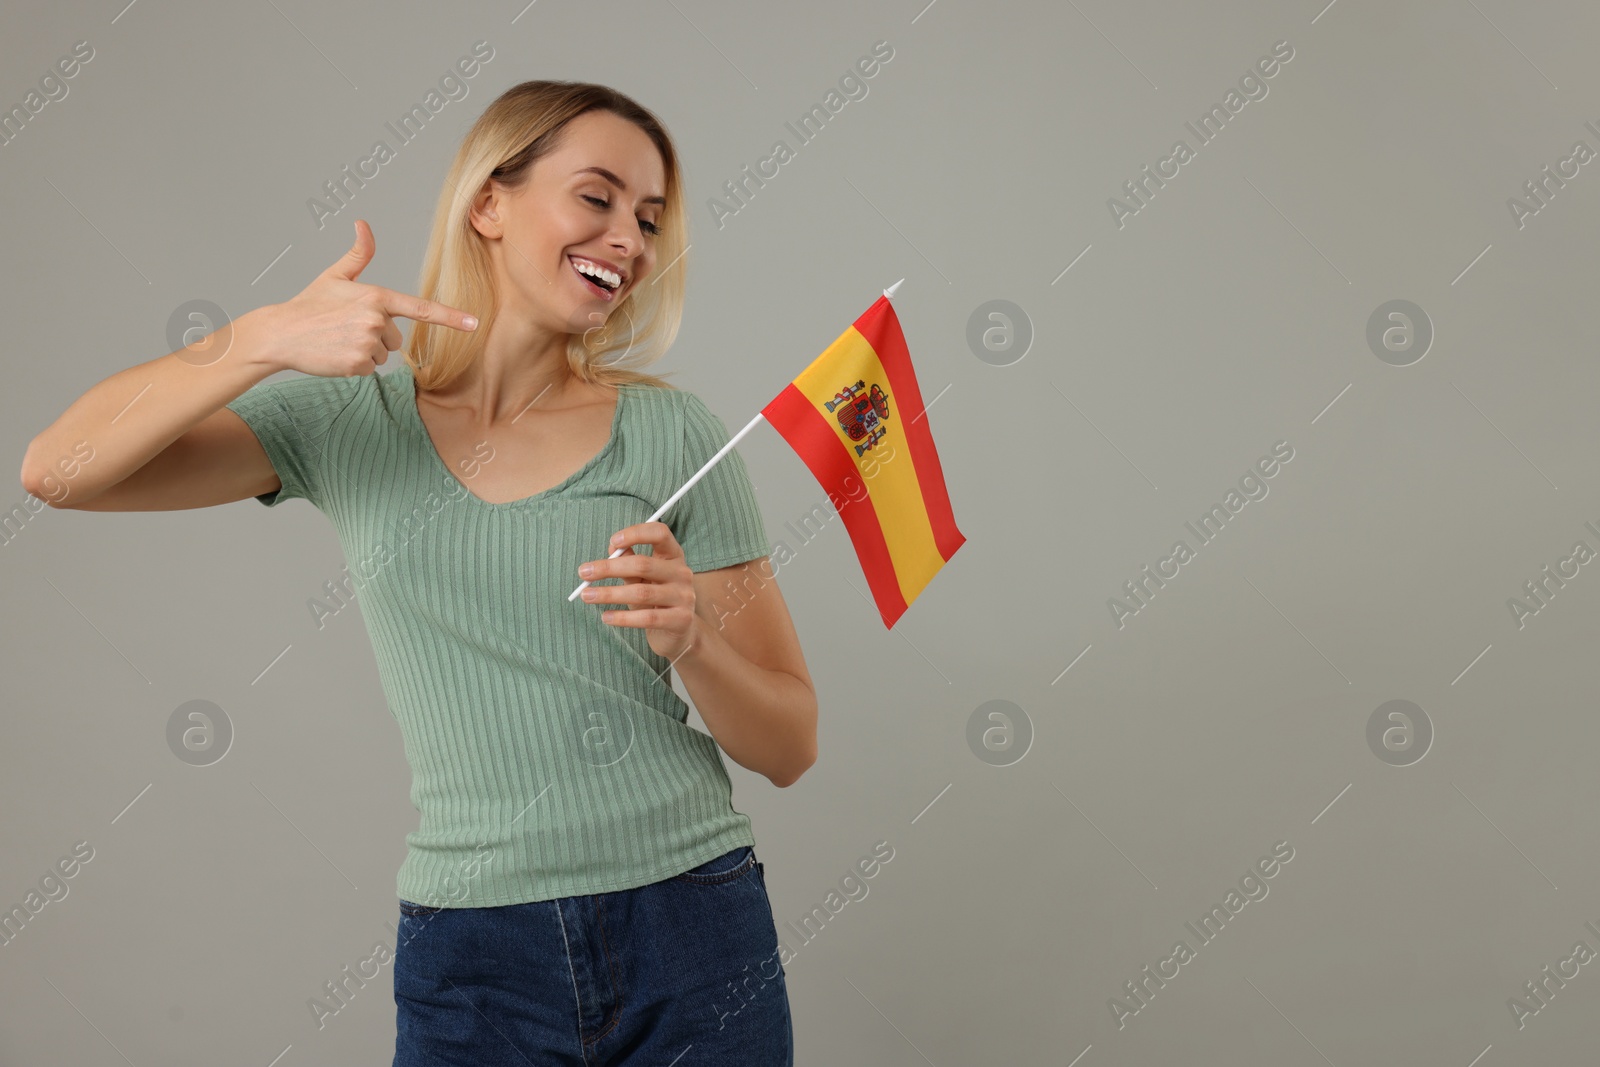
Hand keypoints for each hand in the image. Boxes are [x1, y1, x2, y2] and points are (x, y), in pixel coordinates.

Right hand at [257, 219, 478, 376]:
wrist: (281, 333)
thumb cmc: (309, 304)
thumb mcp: (334, 276)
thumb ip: (358, 254)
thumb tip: (363, 224)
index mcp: (376, 296)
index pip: (421, 308)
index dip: (450, 317)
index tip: (474, 324)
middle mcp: (376, 319)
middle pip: (396, 339)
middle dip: (376, 337)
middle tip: (345, 329)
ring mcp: (367, 342)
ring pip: (383, 355)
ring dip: (364, 351)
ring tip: (339, 340)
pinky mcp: (357, 364)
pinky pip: (370, 369)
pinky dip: (355, 365)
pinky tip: (336, 354)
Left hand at [578, 522, 698, 660]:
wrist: (679, 633)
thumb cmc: (655, 600)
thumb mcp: (641, 579)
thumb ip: (628, 561)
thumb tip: (612, 547)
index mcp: (673, 556)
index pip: (660, 533)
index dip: (636, 533)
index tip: (613, 541)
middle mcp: (682, 573)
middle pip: (643, 564)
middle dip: (609, 568)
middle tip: (584, 573)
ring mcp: (684, 597)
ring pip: (642, 593)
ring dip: (609, 594)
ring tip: (587, 596)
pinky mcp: (681, 620)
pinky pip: (647, 618)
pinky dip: (623, 618)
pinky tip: (606, 617)